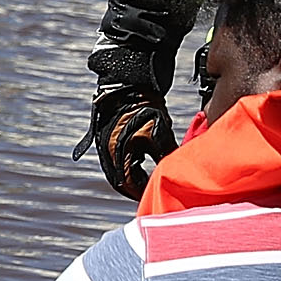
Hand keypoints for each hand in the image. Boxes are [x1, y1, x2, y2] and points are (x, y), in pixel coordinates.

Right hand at [81, 84, 175, 199]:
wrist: (129, 83)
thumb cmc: (145, 107)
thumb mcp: (160, 133)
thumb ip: (166, 155)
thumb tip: (175, 171)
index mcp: (118, 153)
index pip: (129, 184)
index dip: (142, 193)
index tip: (154, 197)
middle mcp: (107, 152)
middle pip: (119, 180)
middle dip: (134, 188)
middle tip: (149, 193)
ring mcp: (105, 145)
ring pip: (116, 171)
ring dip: (129, 178)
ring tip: (144, 181)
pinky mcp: (106, 138)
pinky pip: (114, 160)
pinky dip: (125, 166)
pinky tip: (137, 165)